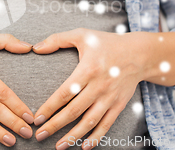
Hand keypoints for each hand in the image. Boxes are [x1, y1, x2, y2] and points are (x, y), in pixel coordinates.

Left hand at [31, 28, 146, 149]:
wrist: (139, 53)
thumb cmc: (107, 43)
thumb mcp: (82, 34)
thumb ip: (57, 39)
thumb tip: (35, 48)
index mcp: (88, 70)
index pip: (64, 93)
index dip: (49, 108)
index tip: (37, 118)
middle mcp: (99, 87)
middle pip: (74, 111)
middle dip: (55, 125)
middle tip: (39, 135)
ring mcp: (110, 98)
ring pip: (89, 122)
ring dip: (73, 136)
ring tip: (58, 146)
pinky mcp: (118, 105)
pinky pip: (106, 125)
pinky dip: (95, 138)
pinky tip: (83, 146)